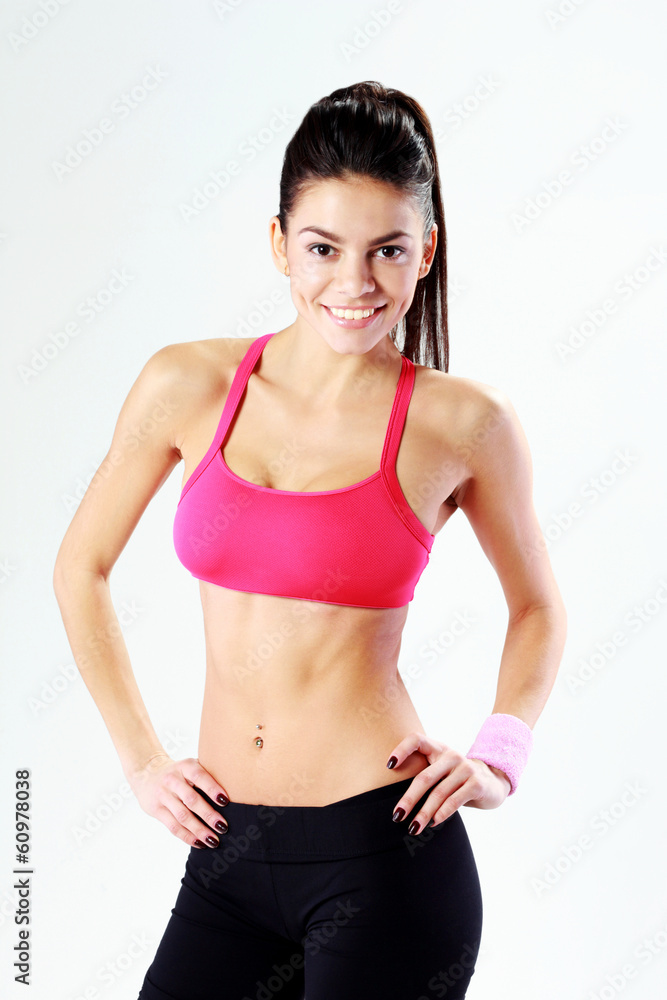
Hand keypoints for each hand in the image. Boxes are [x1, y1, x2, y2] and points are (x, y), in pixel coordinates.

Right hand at [126, 753, 229, 847]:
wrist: (147, 773)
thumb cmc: (180, 772)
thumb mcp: (191, 765)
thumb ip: (208, 774)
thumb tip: (237, 789)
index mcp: (185, 766)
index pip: (199, 776)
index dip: (212, 788)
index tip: (225, 801)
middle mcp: (172, 780)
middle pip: (191, 799)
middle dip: (208, 815)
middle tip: (223, 827)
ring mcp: (163, 795)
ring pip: (182, 816)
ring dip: (199, 830)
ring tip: (213, 840)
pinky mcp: (156, 810)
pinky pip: (172, 826)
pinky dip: (187, 836)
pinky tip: (199, 843)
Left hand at [386, 731, 511, 835]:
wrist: (494, 781)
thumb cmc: (458, 778)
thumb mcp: (441, 771)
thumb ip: (425, 777)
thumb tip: (398, 802)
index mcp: (439, 748)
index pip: (417, 739)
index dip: (401, 749)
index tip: (388, 766)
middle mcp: (451, 755)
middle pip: (424, 777)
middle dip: (409, 799)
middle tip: (396, 816)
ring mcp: (465, 768)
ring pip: (438, 793)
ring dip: (424, 813)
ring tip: (413, 827)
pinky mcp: (476, 783)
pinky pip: (454, 800)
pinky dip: (442, 813)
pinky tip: (433, 823)